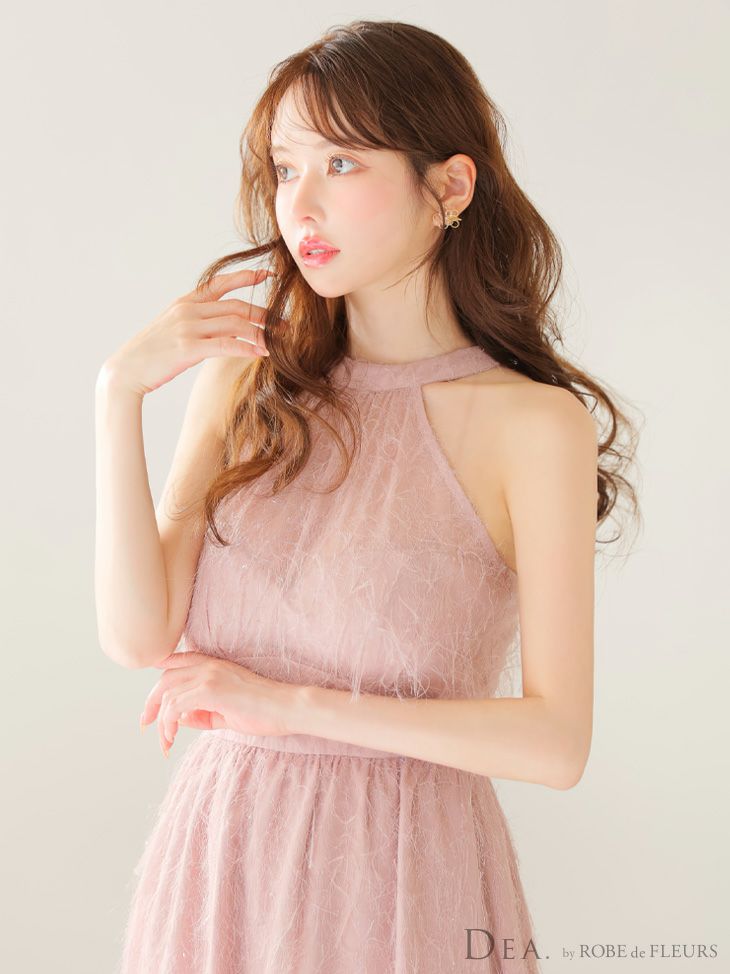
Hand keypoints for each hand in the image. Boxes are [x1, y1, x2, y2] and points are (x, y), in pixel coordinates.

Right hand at [100, 267, 280, 398]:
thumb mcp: (174, 330)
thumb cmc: (151, 354)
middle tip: (284, 325)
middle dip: (264, 314)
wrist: (126, 370)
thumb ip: (197, 323)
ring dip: (261, 332)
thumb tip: (222, 327)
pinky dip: (247, 347)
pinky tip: (262, 353)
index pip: (220, 283)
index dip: (246, 277)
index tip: (267, 273)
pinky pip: (226, 344)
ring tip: (279, 342)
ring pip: (235, 324)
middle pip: (236, 306)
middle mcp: (188, 310)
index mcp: (185, 303)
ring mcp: (188, 327)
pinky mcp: (188, 348)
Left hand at [139, 651, 296, 756]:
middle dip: (151, 704)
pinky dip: (168, 723)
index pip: (175, 663)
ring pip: (167, 694)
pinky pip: (176, 706)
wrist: (286, 708)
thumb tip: (179, 720)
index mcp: (213, 665)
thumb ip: (201, 714)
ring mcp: (208, 675)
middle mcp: (207, 665)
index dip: (157, 679)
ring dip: (161, 722)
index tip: (150, 705)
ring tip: (165, 742)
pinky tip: (173, 737)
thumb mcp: (225, 713)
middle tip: (146, 725)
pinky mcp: (210, 690)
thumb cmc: (262, 711)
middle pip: (164, 679)